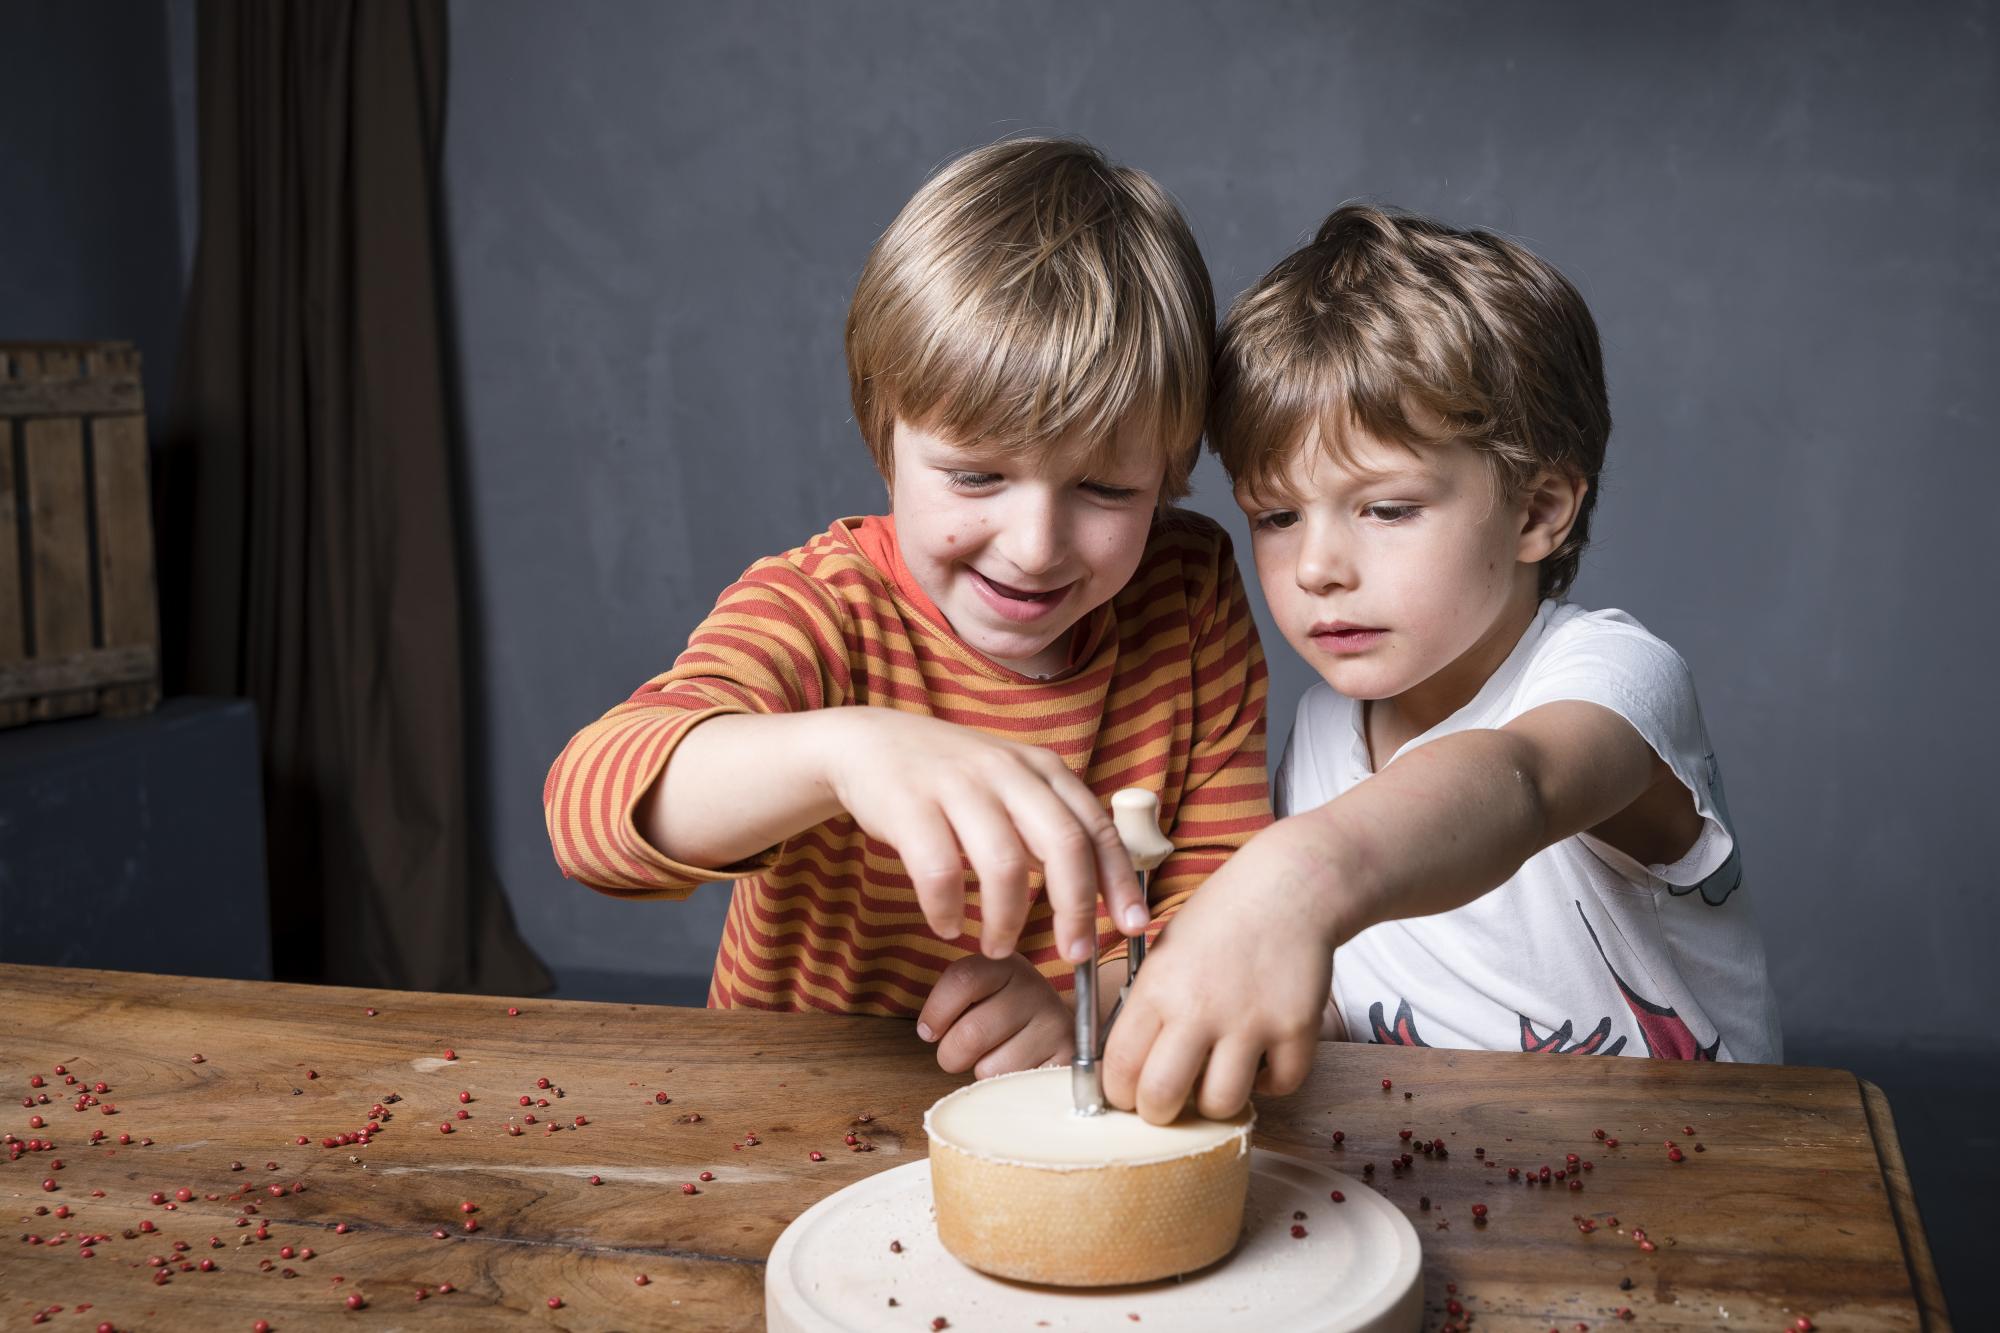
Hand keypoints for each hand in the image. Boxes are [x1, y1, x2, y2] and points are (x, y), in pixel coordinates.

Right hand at [818, 709, 1145, 960]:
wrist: (869, 744)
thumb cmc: (951, 780)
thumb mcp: (1013, 785)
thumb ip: (1053, 823)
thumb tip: (1101, 888)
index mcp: (1042, 769)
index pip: (1096, 827)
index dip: (1119, 880)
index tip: (1134, 926)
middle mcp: (1008, 772)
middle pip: (1064, 845)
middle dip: (1077, 908)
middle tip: (1076, 954)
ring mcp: (959, 785)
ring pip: (1005, 864)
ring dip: (1007, 919)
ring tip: (998, 947)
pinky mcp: (910, 804)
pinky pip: (939, 871)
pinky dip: (947, 910)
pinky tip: (947, 925)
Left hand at [917, 953, 1074, 1078]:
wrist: (1056, 1029)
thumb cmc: (1003, 1014)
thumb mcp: (980, 993)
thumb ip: (954, 998)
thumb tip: (928, 1031)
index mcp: (1006, 965)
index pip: (963, 979)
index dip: (937, 1012)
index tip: (928, 1031)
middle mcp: (1034, 989)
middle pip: (972, 1033)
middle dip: (951, 1054)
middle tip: (956, 1055)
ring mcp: (1054, 1025)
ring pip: (990, 1067)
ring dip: (981, 1072)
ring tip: (995, 1058)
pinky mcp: (1065, 1060)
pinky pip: (1014, 1087)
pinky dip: (1004, 1087)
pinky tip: (1016, 1069)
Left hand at [1102, 822, 1336, 1122]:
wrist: (1288, 886)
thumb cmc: (1219, 920)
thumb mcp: (1164, 952)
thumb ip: (1146, 1007)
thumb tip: (1127, 1068)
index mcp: (1157, 987)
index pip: (1119, 1067)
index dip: (1120, 1096)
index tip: (1129, 1097)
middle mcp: (1200, 1007)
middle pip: (1162, 1098)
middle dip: (1160, 1114)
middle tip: (1169, 1104)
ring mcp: (1251, 1020)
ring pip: (1221, 1104)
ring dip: (1217, 1103)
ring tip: (1218, 1081)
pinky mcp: (1297, 1027)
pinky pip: (1280, 1086)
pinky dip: (1271, 1082)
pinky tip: (1263, 1060)